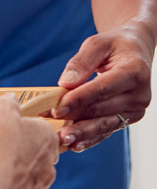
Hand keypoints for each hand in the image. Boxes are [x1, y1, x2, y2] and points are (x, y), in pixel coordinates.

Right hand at [0, 94, 58, 188]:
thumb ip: (7, 101)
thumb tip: (11, 99)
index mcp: (48, 135)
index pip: (38, 127)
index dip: (18, 126)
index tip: (3, 127)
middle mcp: (49, 160)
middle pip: (32, 149)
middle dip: (16, 147)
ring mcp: (38, 183)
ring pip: (24, 170)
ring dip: (10, 166)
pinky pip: (15, 188)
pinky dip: (3, 182)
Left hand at [54, 24, 152, 151]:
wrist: (135, 52)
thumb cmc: (114, 46)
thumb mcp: (97, 44)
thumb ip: (81, 62)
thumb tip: (65, 83)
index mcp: (134, 71)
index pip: (102, 89)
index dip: (78, 100)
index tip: (56, 108)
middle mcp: (139, 94)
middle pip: (101, 109)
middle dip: (73, 116)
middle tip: (48, 122)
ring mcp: (136, 109)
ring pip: (104, 124)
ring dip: (81, 133)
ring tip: (61, 139)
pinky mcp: (129, 118)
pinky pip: (107, 130)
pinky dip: (90, 138)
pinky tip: (75, 145)